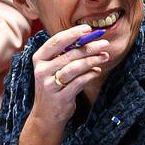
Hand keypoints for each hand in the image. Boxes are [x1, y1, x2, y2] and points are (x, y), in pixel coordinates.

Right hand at [18, 25, 111, 144]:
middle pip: (69, 54)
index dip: (72, 33)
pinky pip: (79, 82)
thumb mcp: (54, 69)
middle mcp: (42, 70)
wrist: (46, 115)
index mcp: (39, 59)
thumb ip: (67, 55)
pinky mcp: (60, 96)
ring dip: (93, 60)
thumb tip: (90, 40)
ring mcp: (49, 84)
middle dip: (90, 47)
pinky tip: (97, 70)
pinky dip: (90, 74)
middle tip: (104, 43)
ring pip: (75, 67)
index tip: (88, 28)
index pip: (56, 41)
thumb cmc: (54, 87)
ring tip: (105, 56)